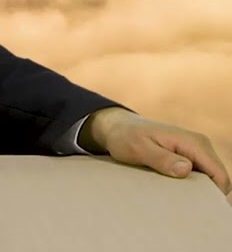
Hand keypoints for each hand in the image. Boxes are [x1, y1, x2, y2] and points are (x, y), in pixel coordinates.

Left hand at [85, 107, 230, 199]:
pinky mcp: (190, 157)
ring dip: (198, 191)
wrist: (118, 127)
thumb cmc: (126, 137)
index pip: (219, 175)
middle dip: (206, 195)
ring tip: (178, 201)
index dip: (214, 195)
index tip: (197, 209)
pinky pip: (200, 176)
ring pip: (209, 179)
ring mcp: (196, 151)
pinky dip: (191, 186)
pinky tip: (175, 193)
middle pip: (218, 179)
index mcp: (193, 143)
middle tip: (184, 208)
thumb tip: (186, 169)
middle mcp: (200, 145)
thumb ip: (161, 158)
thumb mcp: (138, 148)